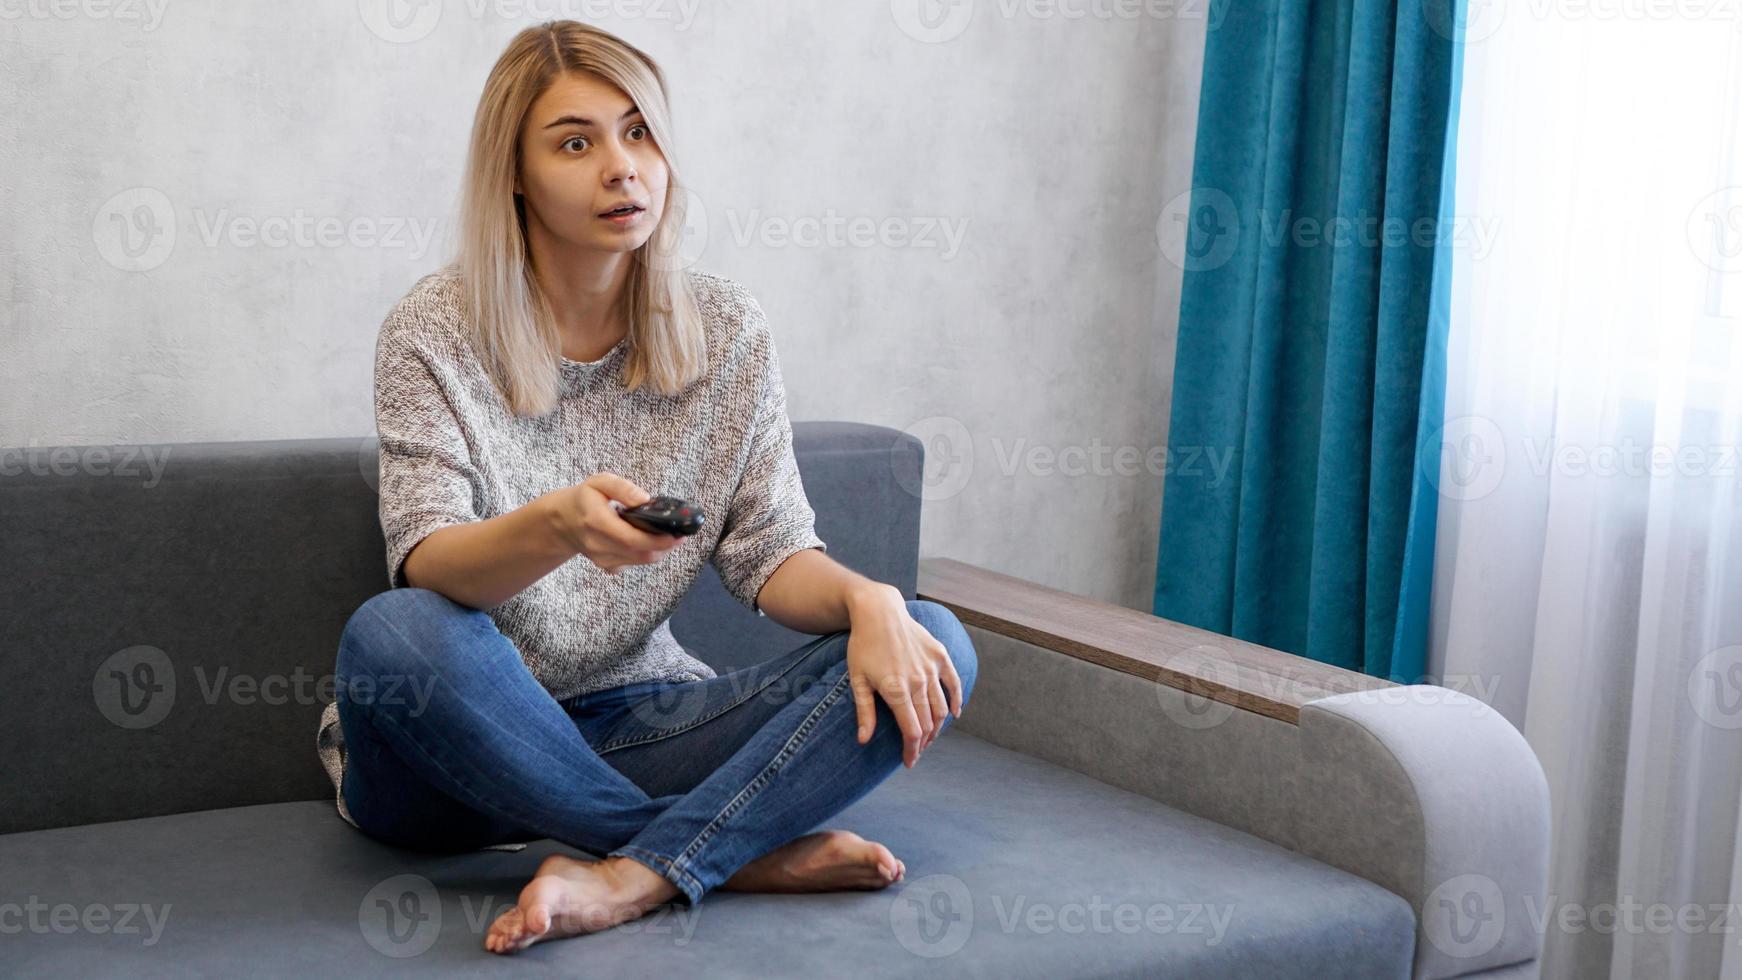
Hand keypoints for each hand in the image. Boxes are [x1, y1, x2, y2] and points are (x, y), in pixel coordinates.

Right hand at [548, 473, 683, 574]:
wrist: (563, 522)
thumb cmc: (584, 499)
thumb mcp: (599, 482)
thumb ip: (623, 488)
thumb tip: (646, 500)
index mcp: (597, 522)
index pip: (632, 539)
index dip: (659, 540)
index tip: (677, 533)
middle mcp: (599, 545)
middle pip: (641, 554)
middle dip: (665, 546)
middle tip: (680, 534)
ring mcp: (602, 559)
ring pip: (640, 560)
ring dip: (659, 550)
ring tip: (668, 535)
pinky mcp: (607, 566)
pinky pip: (634, 563)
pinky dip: (646, 554)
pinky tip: (648, 541)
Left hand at [845, 587, 964, 767]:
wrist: (879, 611)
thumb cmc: (863, 645)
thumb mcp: (857, 679)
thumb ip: (864, 712)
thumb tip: (864, 741)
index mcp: (896, 690)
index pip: (912, 731)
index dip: (912, 751)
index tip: (909, 762)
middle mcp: (918, 681)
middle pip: (928, 723)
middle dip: (923, 743)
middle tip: (916, 751)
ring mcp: (932, 668)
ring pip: (941, 708)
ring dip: (937, 727)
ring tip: (929, 737)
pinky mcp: (940, 656)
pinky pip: (954, 684)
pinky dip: (956, 701)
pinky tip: (954, 714)